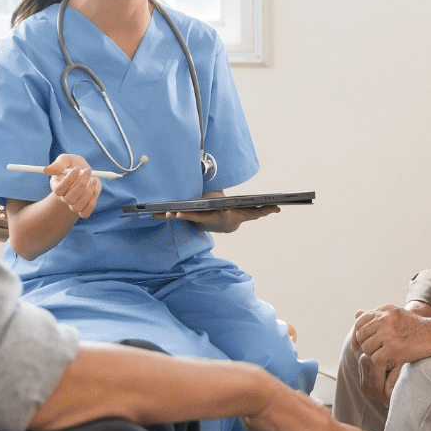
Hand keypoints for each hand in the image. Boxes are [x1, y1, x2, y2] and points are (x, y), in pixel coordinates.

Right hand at [47, 152, 100, 218]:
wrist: (87, 172)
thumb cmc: (74, 165)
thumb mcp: (66, 160)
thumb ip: (58, 164)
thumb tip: (46, 170)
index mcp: (57, 186)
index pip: (59, 189)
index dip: (68, 180)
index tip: (77, 168)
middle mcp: (64, 197)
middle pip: (69, 198)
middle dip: (81, 184)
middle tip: (88, 171)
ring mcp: (73, 204)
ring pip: (77, 206)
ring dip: (88, 193)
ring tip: (93, 180)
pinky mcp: (84, 208)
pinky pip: (85, 213)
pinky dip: (91, 203)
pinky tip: (94, 191)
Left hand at [159, 204, 279, 232]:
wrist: (224, 223)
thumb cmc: (236, 215)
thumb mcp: (250, 214)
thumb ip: (263, 210)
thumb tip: (278, 207)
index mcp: (221, 216)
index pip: (218, 213)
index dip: (217, 212)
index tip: (214, 210)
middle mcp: (207, 218)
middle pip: (195, 216)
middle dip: (183, 215)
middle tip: (173, 213)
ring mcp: (197, 218)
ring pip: (182, 216)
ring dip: (170, 215)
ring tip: (160, 213)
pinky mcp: (190, 215)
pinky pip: (176, 215)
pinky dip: (164, 215)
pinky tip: (152, 214)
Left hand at [351, 303, 430, 406]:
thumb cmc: (415, 327)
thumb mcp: (396, 315)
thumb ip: (377, 315)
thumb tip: (356, 313)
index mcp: (384, 310)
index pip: (360, 322)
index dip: (356, 335)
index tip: (355, 346)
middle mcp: (384, 319)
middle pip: (361, 335)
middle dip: (364, 345)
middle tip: (372, 352)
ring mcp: (388, 334)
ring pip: (367, 348)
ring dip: (373, 354)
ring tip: (384, 355)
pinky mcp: (393, 348)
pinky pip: (375, 359)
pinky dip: (381, 362)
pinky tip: (389, 360)